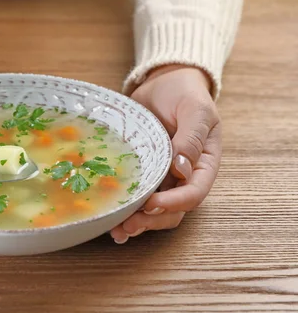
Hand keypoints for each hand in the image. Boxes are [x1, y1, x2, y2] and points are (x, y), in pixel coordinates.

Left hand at [110, 65, 221, 243]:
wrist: (164, 82)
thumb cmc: (186, 94)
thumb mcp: (196, 110)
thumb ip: (192, 138)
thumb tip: (182, 168)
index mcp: (203, 165)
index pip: (194, 193)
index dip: (174, 203)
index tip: (152, 203)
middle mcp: (182, 177)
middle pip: (172, 211)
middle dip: (151, 220)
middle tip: (127, 224)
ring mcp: (160, 177)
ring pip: (152, 211)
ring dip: (136, 223)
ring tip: (116, 230)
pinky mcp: (139, 173)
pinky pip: (134, 198)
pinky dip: (124, 212)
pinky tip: (109, 223)